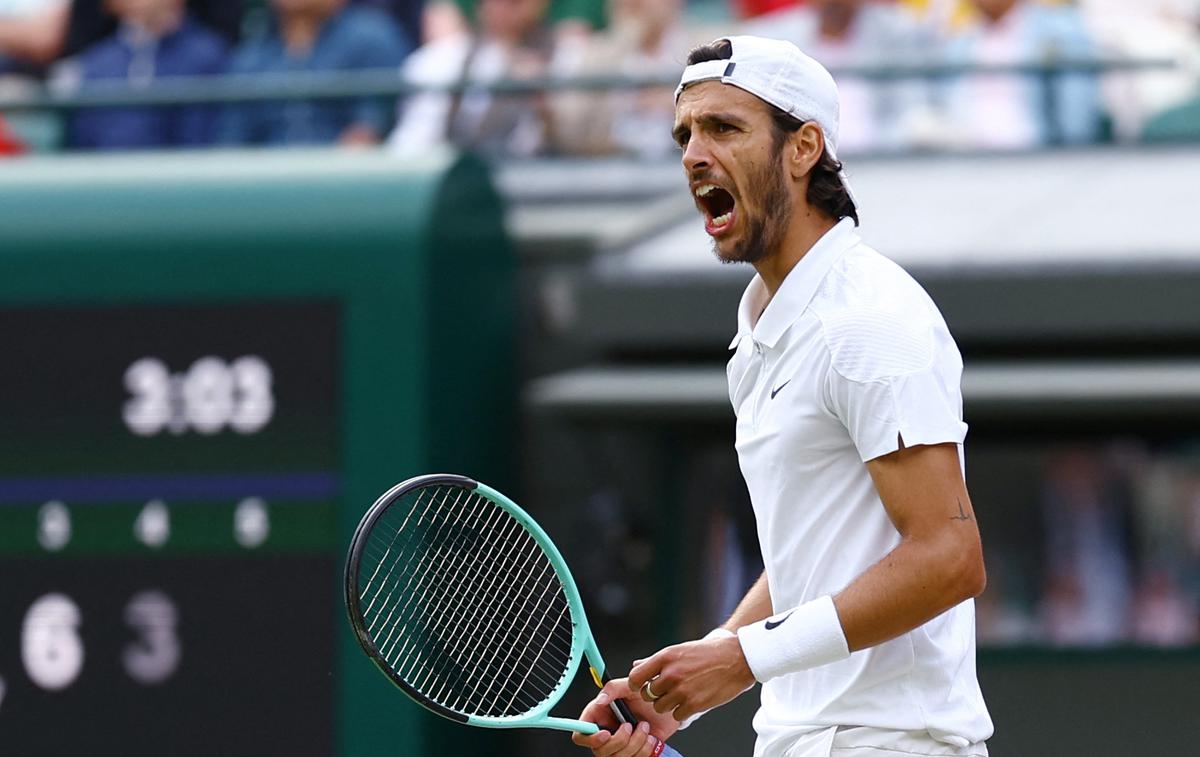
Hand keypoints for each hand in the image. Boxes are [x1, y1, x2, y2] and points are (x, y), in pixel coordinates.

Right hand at [570, 679, 678, 755]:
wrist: (668, 707)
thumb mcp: (630, 686)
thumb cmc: (647, 695)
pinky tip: (649, 737)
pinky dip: (644, 749)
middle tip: (630, 726)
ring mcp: (619, 745)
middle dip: (619, 740)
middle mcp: (607, 732)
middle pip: (599, 751)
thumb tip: (599, 700)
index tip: (605, 733)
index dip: (590, 738)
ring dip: (635, 743)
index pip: (581, 733)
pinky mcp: (633, 753)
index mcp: (599, 716)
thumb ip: (612, 688)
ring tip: (644, 727)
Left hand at [628, 635, 754, 721]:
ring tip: (681, 694)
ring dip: (669, 704)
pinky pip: (677, 715)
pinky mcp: (695, 704)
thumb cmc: (710, 652)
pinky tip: (692, 700)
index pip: (636, 677)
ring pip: (660, 707)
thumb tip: (636, 665)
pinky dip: (682, 711)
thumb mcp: (680, 650)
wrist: (738, 658)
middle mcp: (671, 673)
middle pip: (648, 695)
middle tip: (668, 690)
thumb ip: (656, 660)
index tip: (641, 686)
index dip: (636, 684)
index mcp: (666, 657)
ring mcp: (682, 690)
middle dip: (655, 694)